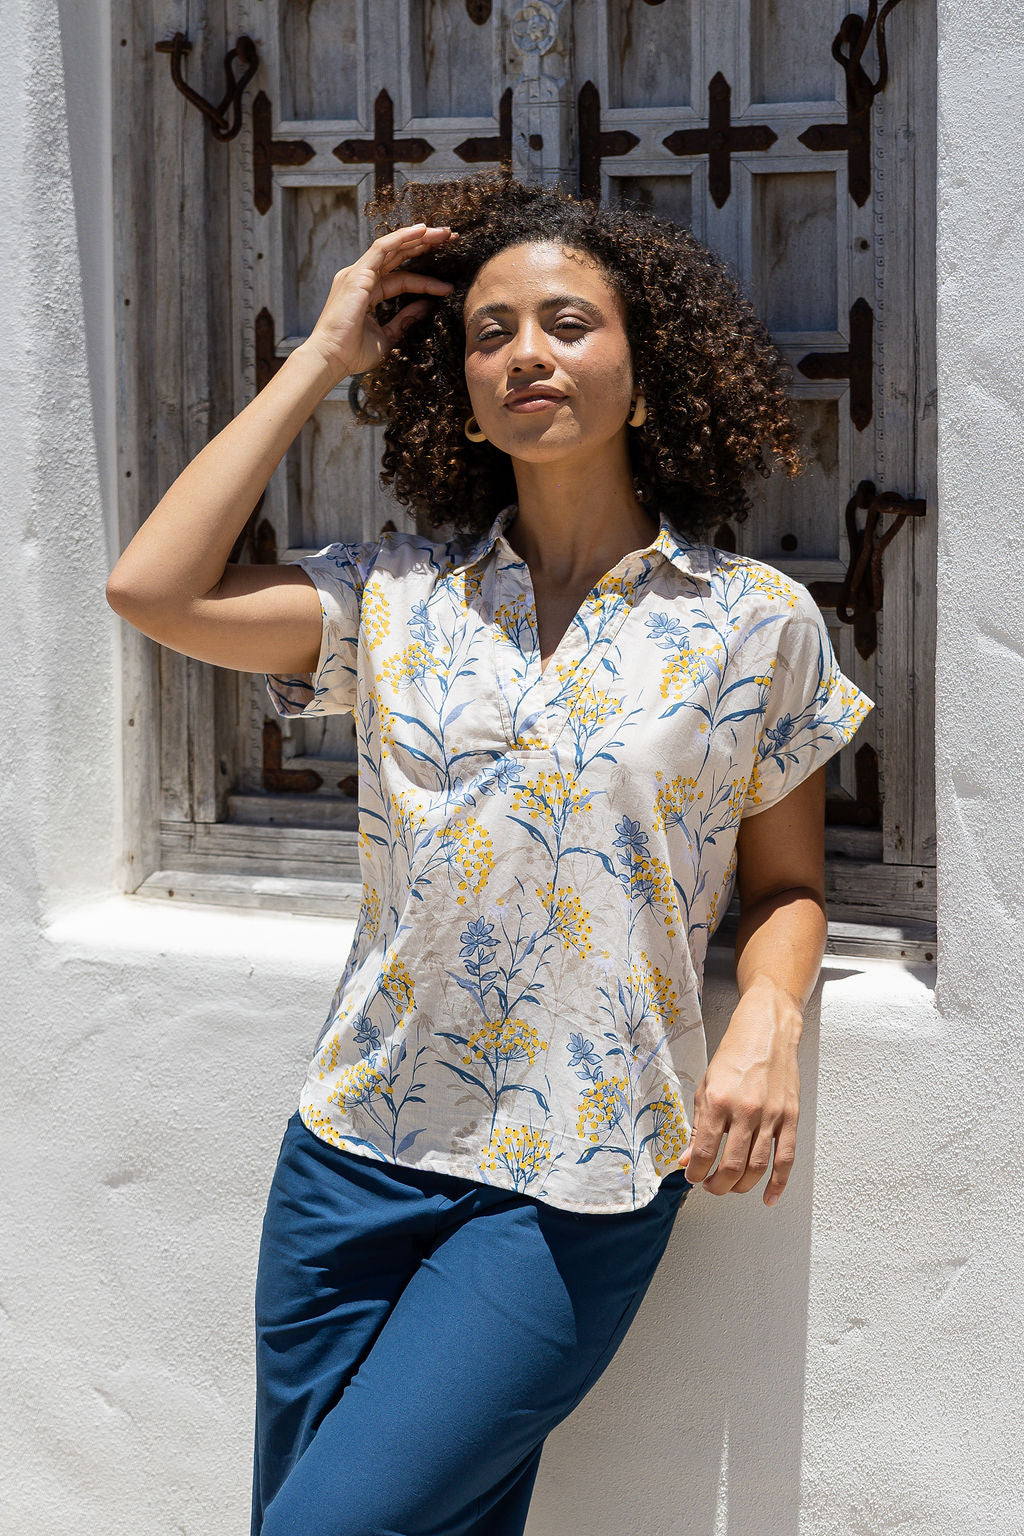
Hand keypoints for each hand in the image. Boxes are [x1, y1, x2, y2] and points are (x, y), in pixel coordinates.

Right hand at [299, 222, 456, 387]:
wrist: (331, 359)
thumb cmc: (352, 354)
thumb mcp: (387, 337)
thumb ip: (403, 321)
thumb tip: (425, 307)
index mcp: (366, 292)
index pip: (402, 279)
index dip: (425, 280)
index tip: (448, 286)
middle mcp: (361, 278)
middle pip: (398, 256)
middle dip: (424, 246)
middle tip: (450, 239)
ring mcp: (358, 273)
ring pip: (393, 247)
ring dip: (419, 238)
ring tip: (443, 233)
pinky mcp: (358, 274)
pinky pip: (383, 248)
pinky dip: (402, 237)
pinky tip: (422, 231)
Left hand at [679, 979, 800, 1206]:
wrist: (767, 1031)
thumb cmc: (734, 1056)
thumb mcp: (706, 1087)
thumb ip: (698, 1125)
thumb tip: (686, 1158)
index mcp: (719, 1101)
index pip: (704, 1150)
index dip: (695, 1172)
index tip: (691, 1177)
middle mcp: (746, 1110)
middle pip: (731, 1166)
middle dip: (717, 1185)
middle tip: (710, 1186)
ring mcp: (772, 1116)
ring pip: (757, 1167)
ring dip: (741, 1186)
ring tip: (730, 1187)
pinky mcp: (791, 1118)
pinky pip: (786, 1159)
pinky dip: (778, 1184)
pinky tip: (768, 1197)